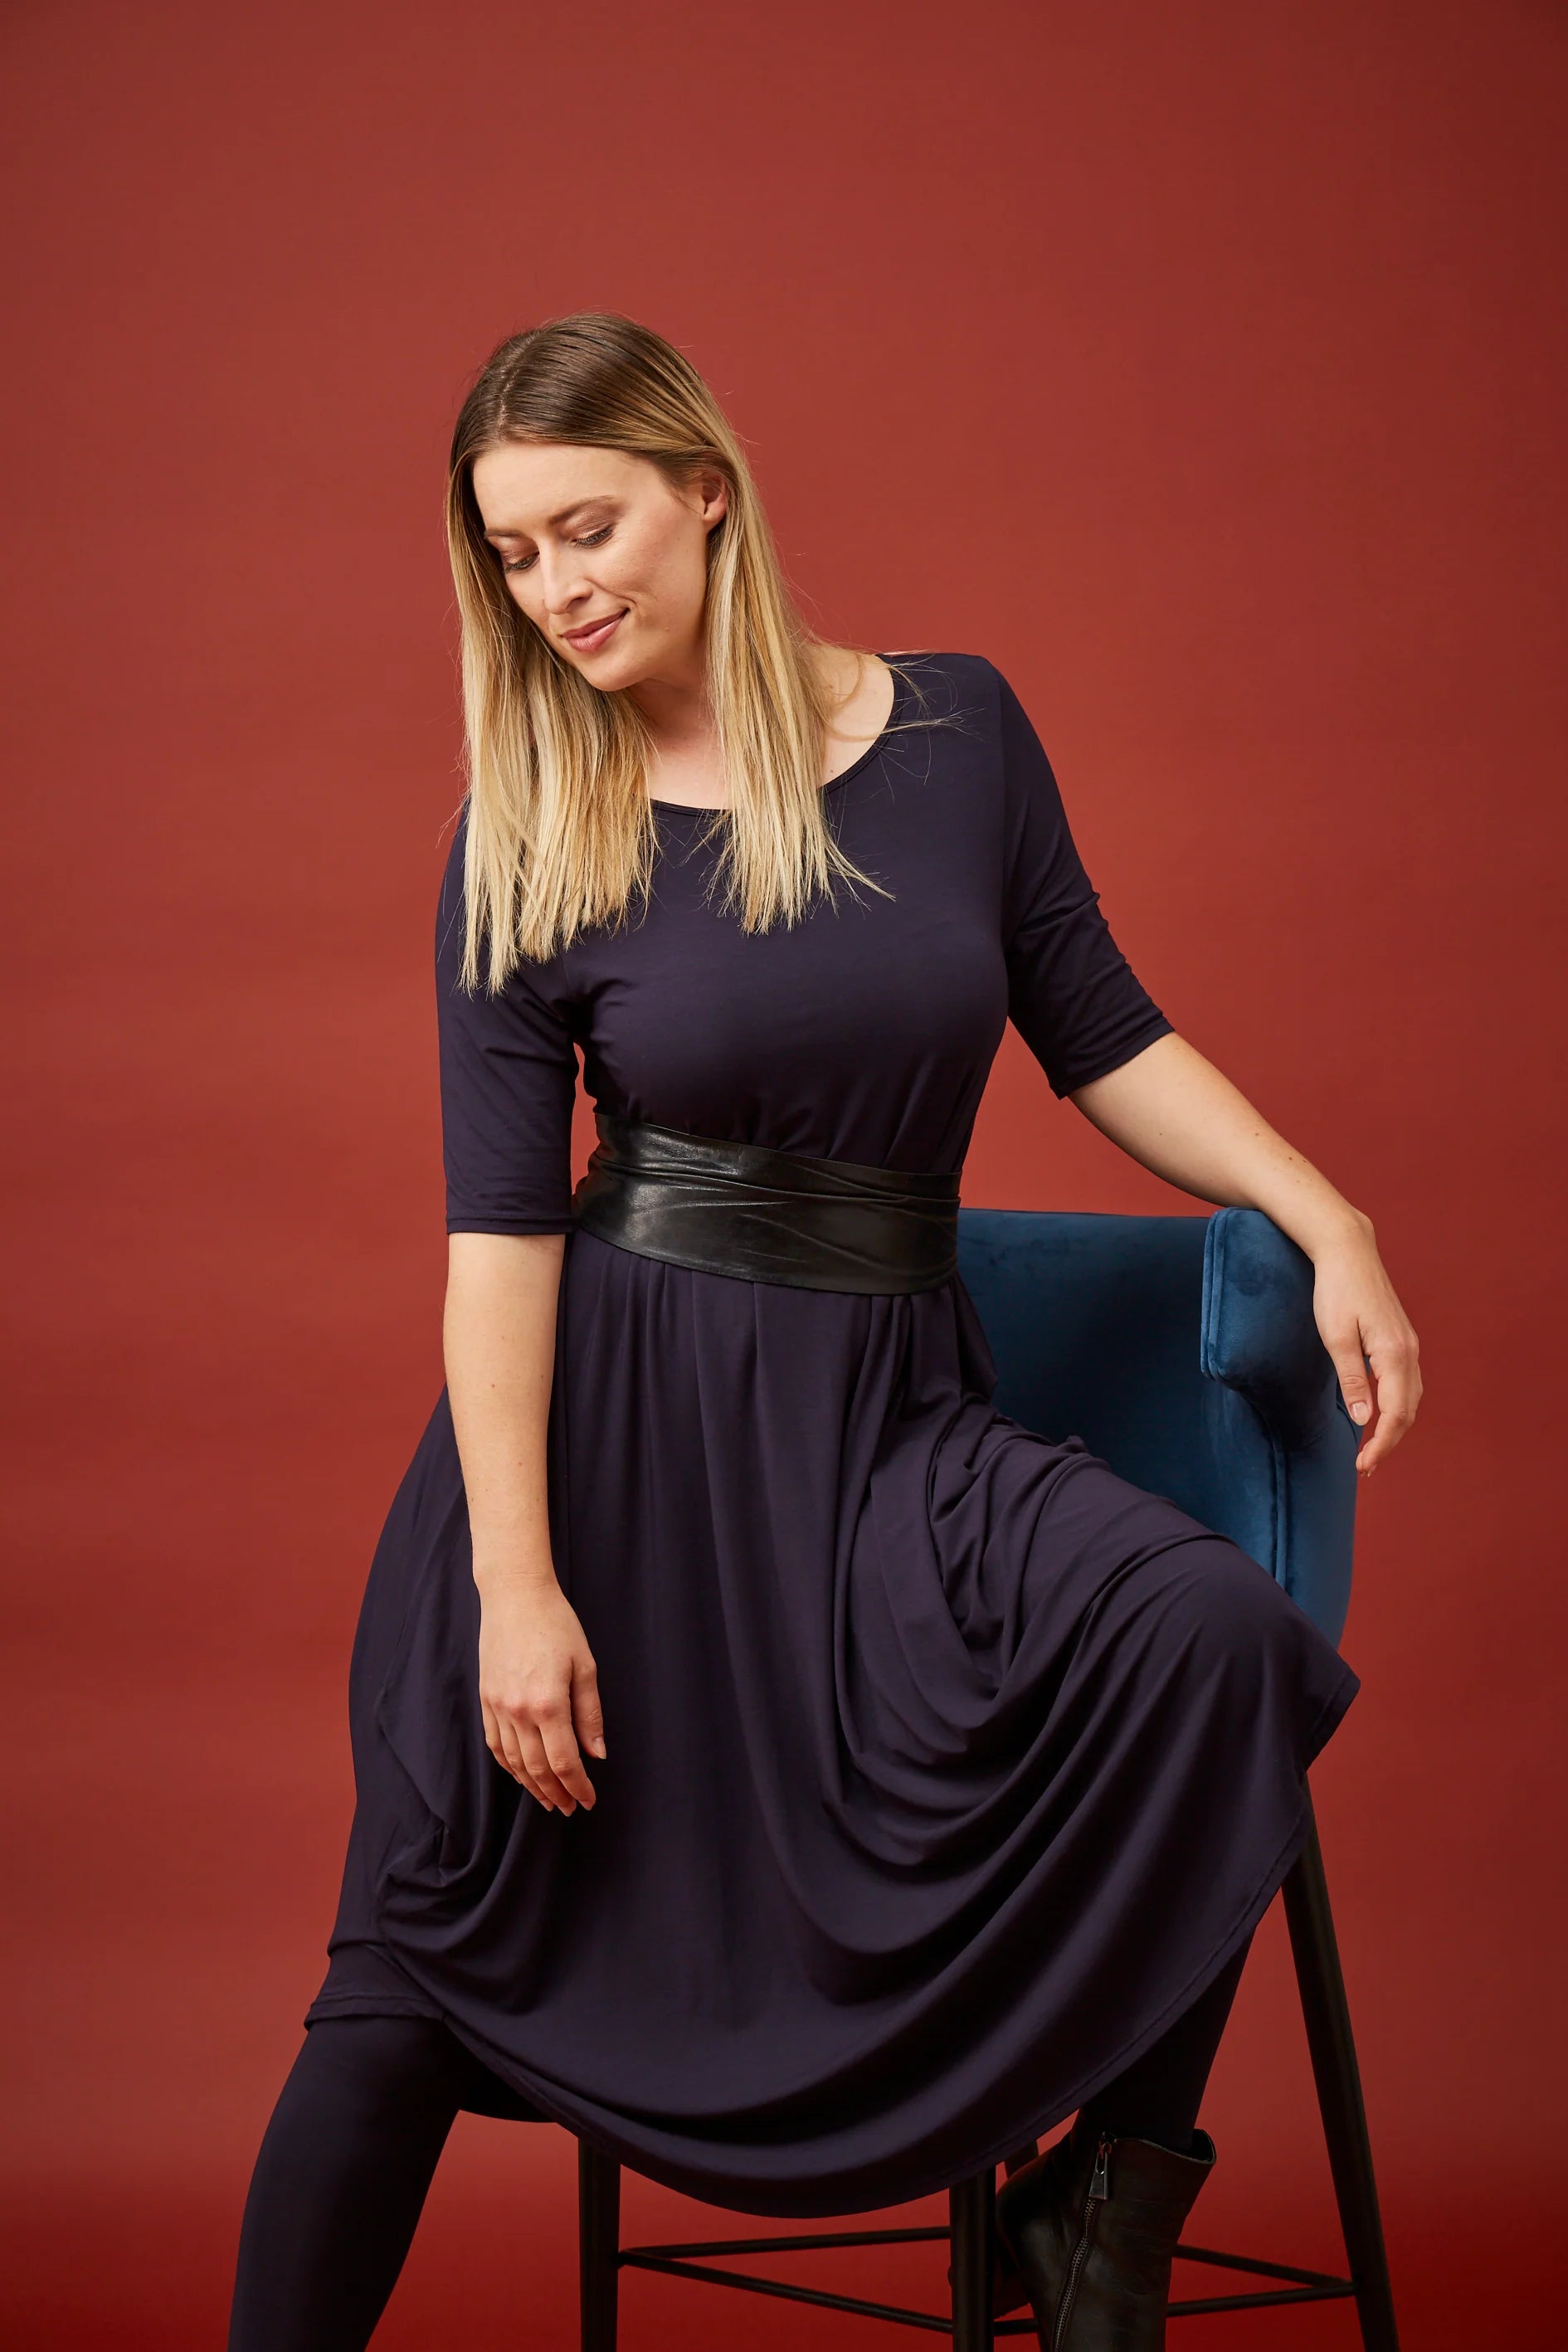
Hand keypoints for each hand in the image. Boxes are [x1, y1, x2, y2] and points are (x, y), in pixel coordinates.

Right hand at [476, 1574, 605, 1812]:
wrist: (515, 1597)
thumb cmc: (556, 1625)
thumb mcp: (585, 1666)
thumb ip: (589, 1714)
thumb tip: (598, 1754)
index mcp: (548, 1703)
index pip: (563, 1762)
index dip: (578, 1786)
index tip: (589, 1800)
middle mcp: (518, 1711)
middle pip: (537, 1769)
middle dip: (556, 1793)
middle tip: (571, 1808)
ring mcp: (498, 1706)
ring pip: (514, 1762)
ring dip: (532, 1786)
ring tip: (550, 1800)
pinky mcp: (486, 1699)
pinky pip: (495, 1744)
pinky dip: (509, 1766)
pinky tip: (521, 1774)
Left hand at [1310, 1218, 1422, 1476]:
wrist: (1347, 1250)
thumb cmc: (1336, 1290)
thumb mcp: (1335, 1337)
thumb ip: (1352, 1379)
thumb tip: (1366, 1419)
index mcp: (1394, 1353)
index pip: (1395, 1413)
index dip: (1381, 1444)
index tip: (1364, 1466)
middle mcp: (1409, 1351)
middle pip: (1408, 1410)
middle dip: (1389, 1442)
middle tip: (1365, 1467)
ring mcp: (1408, 1344)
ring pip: (1411, 1397)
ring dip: (1395, 1426)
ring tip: (1373, 1449)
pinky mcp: (1401, 1339)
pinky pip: (1407, 1382)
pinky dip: (1397, 1406)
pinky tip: (1381, 1414)